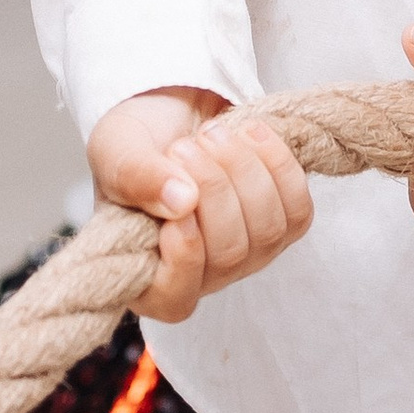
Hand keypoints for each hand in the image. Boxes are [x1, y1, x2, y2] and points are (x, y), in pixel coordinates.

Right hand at [87, 86, 313, 319]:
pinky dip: (278, 165)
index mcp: (147, 276)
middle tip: (183, 146)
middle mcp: (202, 276)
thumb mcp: (116, 152)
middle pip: (228, 254)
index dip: (184, 257)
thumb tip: (182, 202)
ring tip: (211, 132)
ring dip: (243, 171)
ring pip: (267, 231)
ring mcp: (247, 255)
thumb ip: (136, 177)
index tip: (178, 204)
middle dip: (212, 189)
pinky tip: (250, 132)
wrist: (172, 114)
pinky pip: (297, 209)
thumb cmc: (135, 147)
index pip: (175, 298)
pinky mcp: (282, 224)